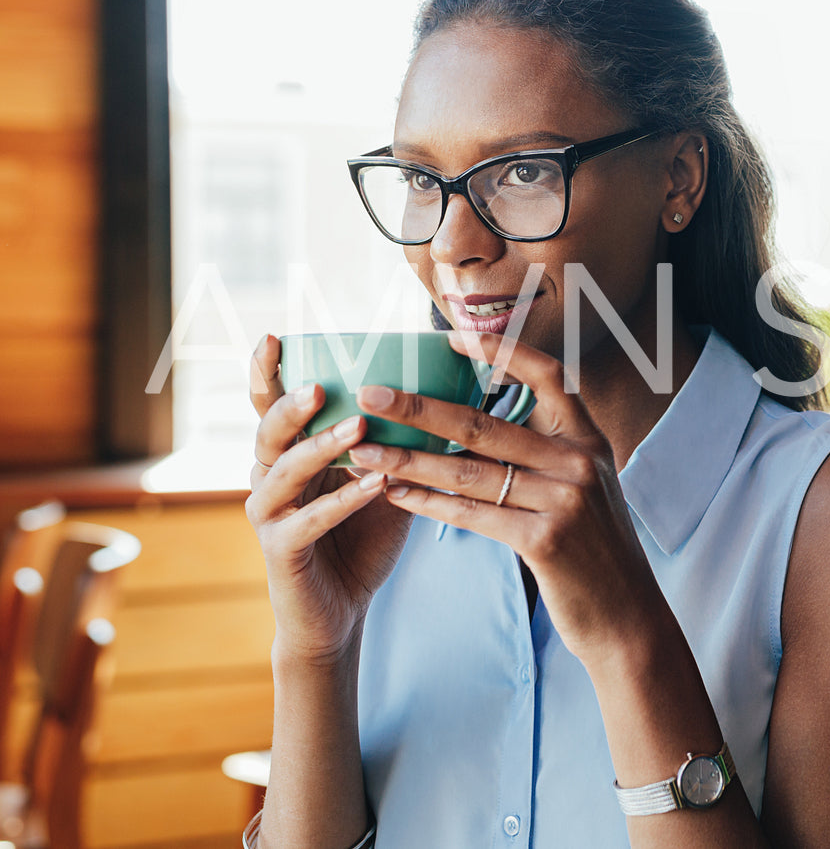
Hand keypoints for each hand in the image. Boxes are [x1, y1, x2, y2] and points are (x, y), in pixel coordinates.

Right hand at [247, 335, 415, 664]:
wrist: (341, 611)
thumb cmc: (362, 537)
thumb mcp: (382, 477)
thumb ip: (394, 440)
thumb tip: (442, 391)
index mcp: (290, 454)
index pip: (271, 406)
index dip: (268, 373)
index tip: (273, 336)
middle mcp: (270, 478)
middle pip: (268, 431)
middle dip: (290, 405)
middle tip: (319, 385)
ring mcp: (271, 516)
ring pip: (283, 472)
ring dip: (321, 447)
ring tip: (358, 427)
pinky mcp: (282, 551)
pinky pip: (308, 521)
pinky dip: (342, 501)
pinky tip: (375, 483)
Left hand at [346, 332, 665, 667]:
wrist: (629, 617)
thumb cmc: (596, 554)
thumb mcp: (584, 491)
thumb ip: (545, 458)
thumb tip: (481, 430)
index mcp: (589, 440)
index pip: (547, 375)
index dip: (500, 352)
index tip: (450, 336)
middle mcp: (579, 462)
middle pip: (486, 424)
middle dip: (420, 407)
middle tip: (371, 394)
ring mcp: (566, 500)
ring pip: (469, 472)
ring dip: (409, 459)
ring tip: (365, 450)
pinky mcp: (546, 541)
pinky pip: (473, 514)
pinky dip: (429, 504)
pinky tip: (395, 495)